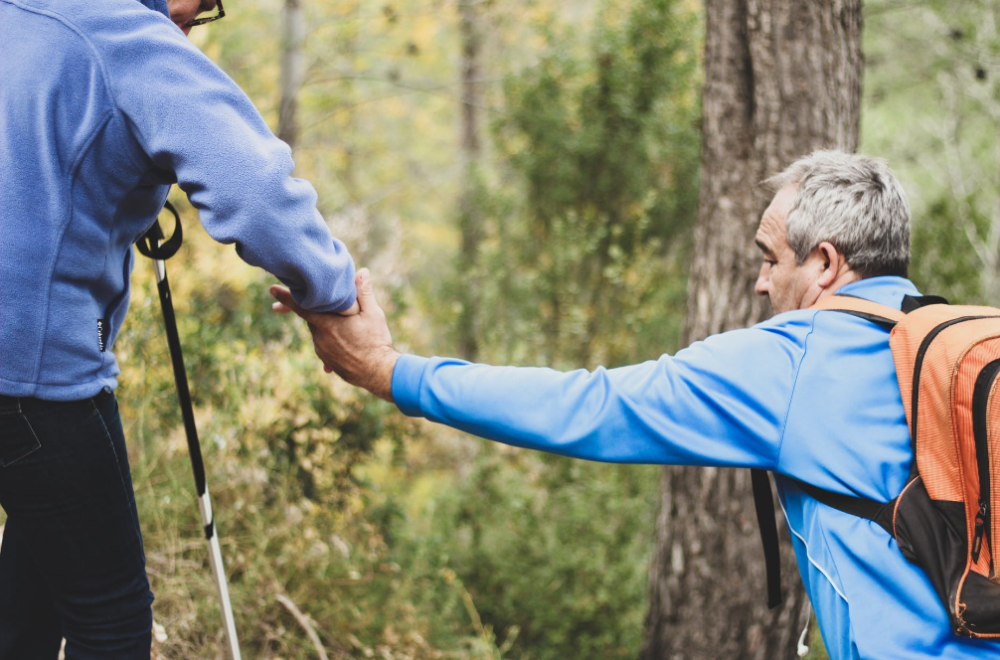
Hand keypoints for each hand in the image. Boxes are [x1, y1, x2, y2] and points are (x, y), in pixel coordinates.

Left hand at [270, 269, 398, 401]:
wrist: (379, 373)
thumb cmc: (377, 341)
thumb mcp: (373, 314)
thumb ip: (364, 292)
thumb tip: (362, 271)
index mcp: (327, 323)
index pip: (301, 306)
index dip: (286, 296)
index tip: (272, 289)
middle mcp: (320, 337)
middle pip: (313, 317)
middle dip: (318, 310)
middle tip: (331, 306)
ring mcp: (323, 351)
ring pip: (319, 331)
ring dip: (328, 326)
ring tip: (347, 328)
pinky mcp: (328, 361)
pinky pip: (324, 346)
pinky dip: (332, 341)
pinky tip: (345, 343)